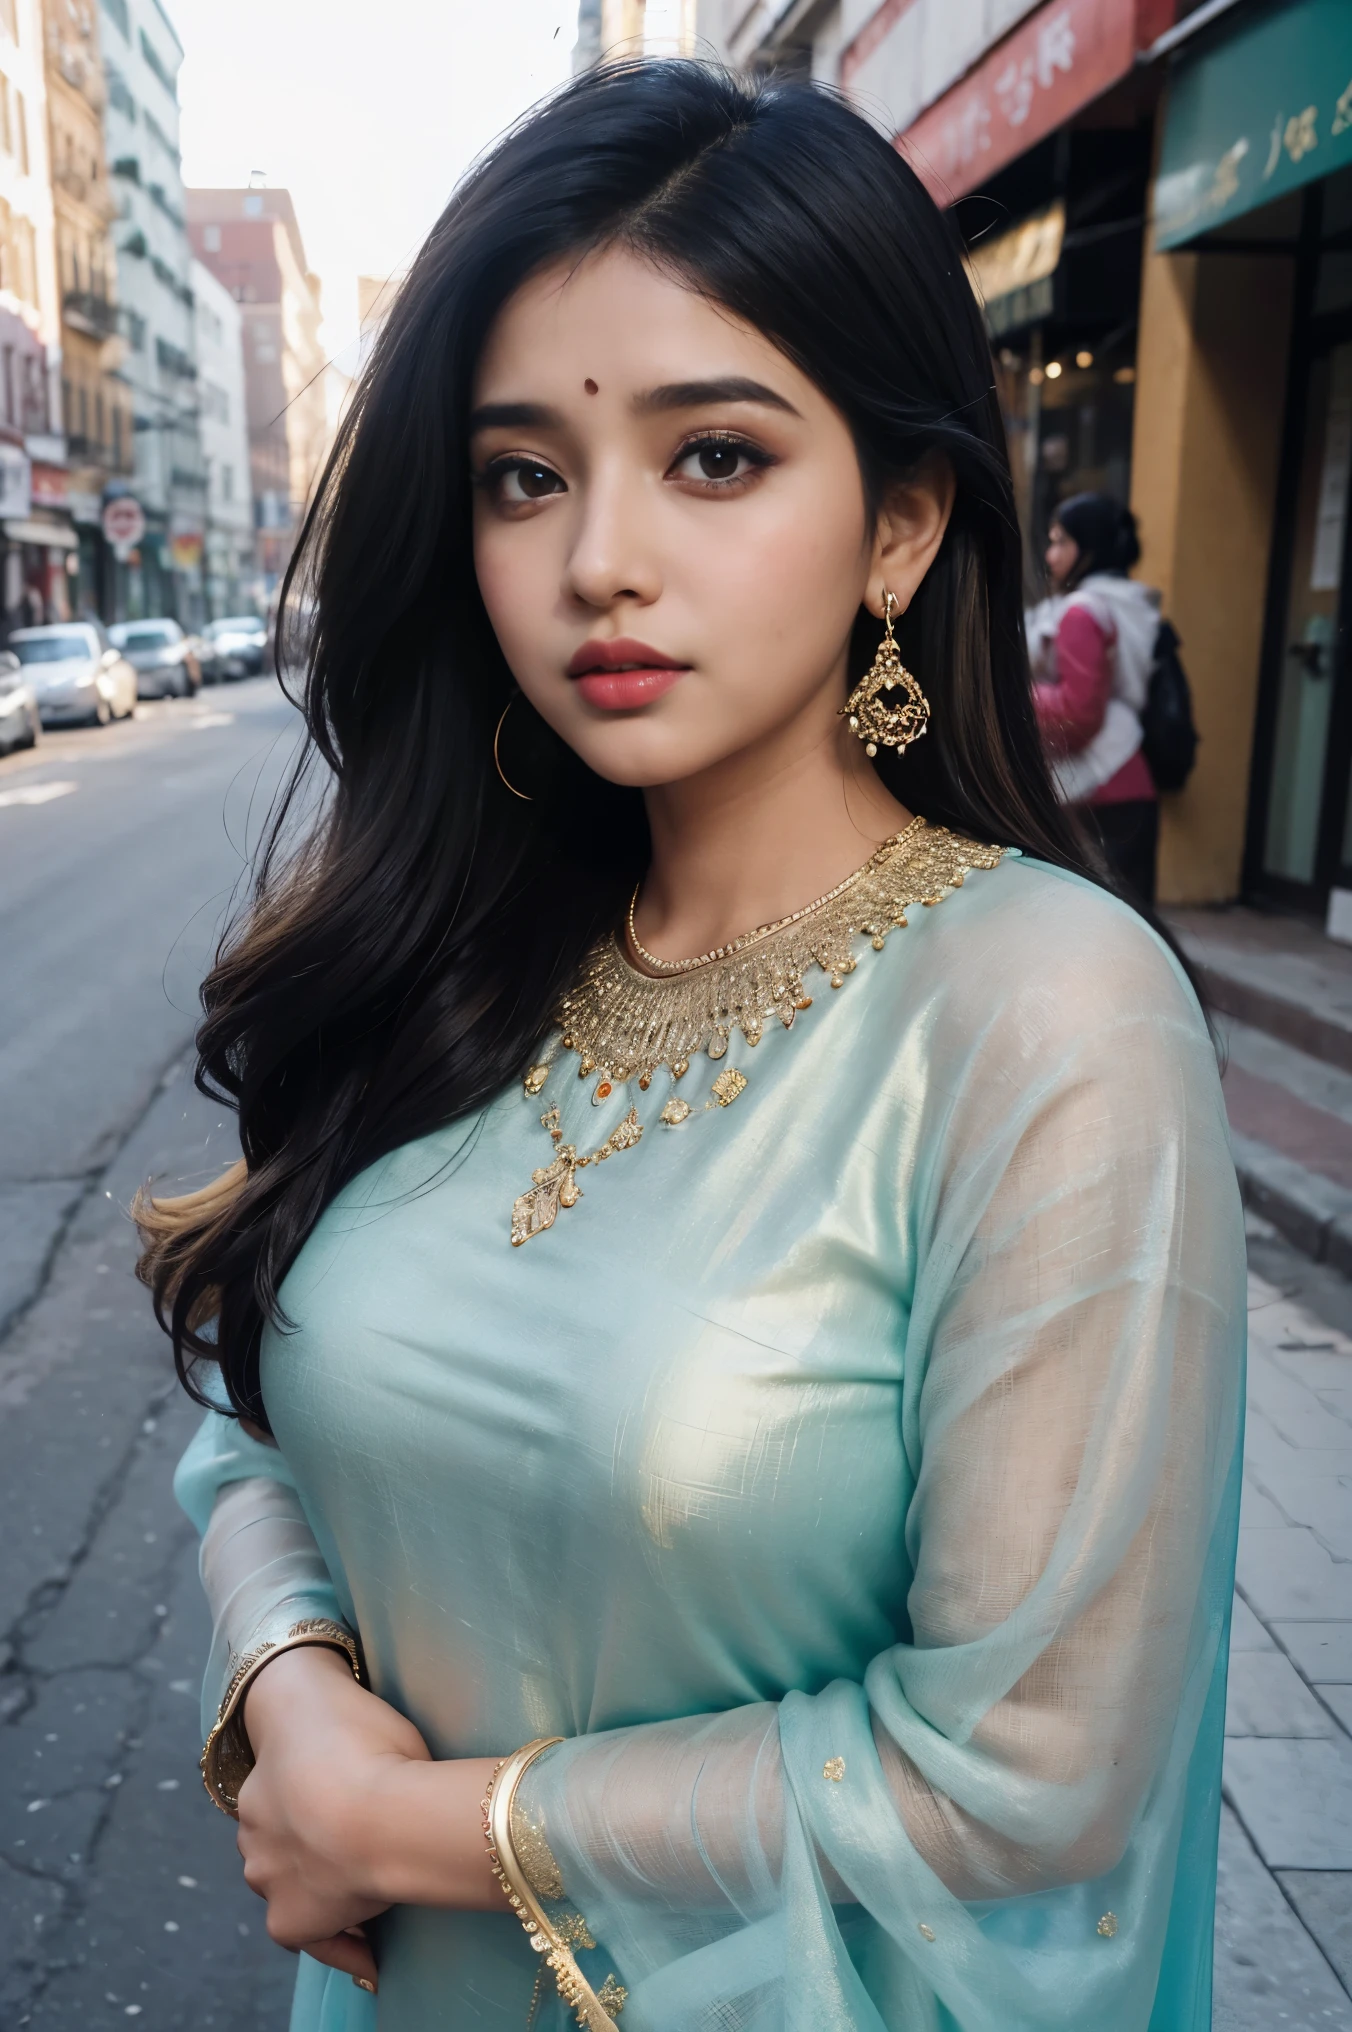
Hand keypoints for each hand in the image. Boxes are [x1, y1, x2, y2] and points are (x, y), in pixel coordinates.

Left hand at [235, 1644, 501, 1990]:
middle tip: (366, 1850)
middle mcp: (255, 1830)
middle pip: (285, 1844)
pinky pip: (313, 1938)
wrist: (371, 1806)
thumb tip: (408, 1760)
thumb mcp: (380, 1733)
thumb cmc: (382, 1751)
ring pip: (294, 1885)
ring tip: (379, 1891)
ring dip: (327, 1887)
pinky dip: (344, 1946)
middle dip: (317, 1847)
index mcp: (267, 1778)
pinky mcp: (287, 1920)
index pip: (289, 1800)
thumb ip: (376, 1755)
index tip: (351, 1813)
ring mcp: (267, 1875)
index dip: (322, 1806)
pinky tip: (375, 1958)